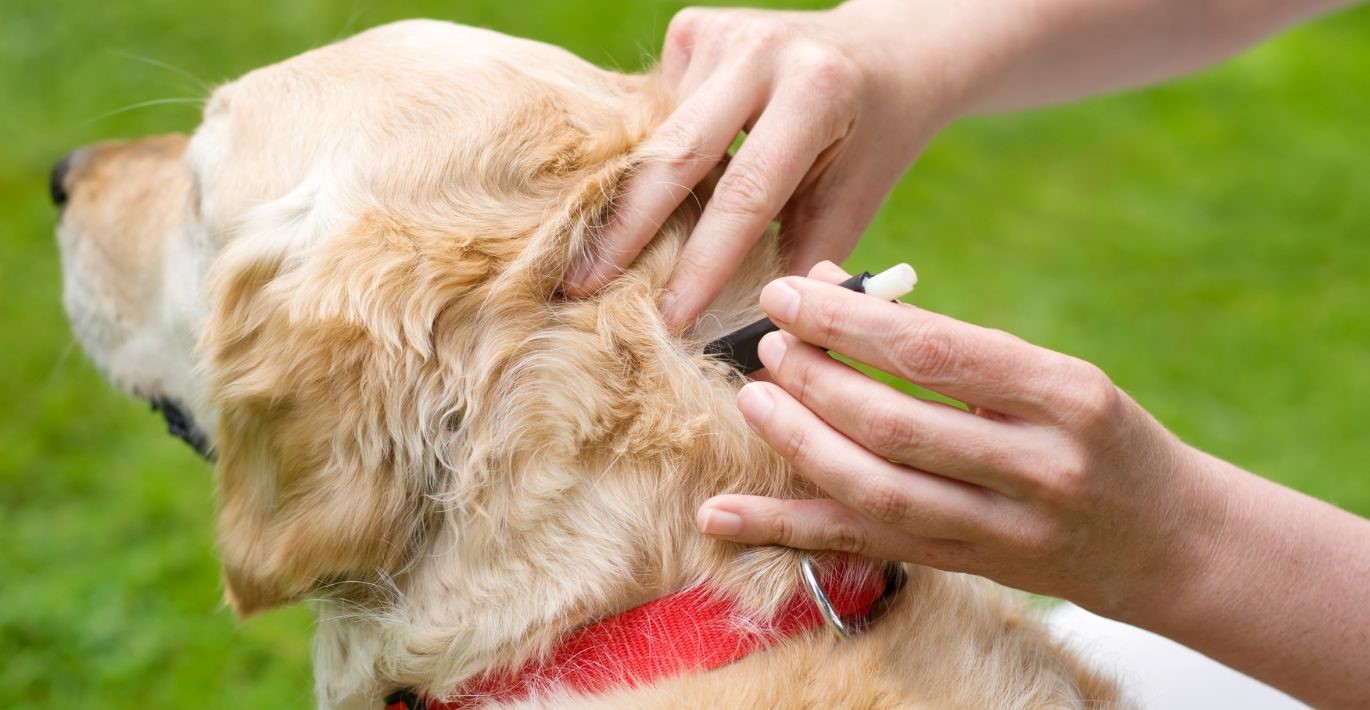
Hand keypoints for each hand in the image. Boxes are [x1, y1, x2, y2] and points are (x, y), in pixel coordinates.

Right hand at [563, 1, 961, 328]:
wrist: (883, 54)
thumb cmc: (870, 142)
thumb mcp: (853, 202)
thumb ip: (799, 261)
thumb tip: (743, 339)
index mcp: (815, 92)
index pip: (745, 193)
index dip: (702, 263)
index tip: (669, 318)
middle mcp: (761, 51)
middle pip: (674, 155)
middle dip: (625, 231)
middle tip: (580, 289)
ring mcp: (721, 32)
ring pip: (657, 135)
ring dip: (632, 199)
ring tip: (595, 259)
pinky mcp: (693, 29)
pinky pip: (656, 112)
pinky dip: (650, 159)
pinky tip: (649, 191)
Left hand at [696, 262, 1230, 618]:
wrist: (1170, 540)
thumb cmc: (1099, 435)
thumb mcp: (1054, 377)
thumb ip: (956, 348)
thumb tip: (838, 297)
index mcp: (1065, 395)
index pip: (938, 352)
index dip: (850, 322)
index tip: (789, 293)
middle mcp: (1040, 467)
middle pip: (898, 424)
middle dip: (817, 381)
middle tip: (769, 346)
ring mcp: (1006, 530)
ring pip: (878, 490)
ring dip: (800, 445)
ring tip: (754, 401)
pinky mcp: (971, 569)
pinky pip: (866, 547)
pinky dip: (786, 529)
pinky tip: (722, 514)